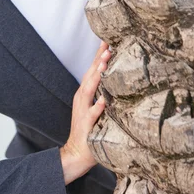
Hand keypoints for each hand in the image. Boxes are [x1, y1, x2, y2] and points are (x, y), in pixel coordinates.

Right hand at [59, 41, 110, 184]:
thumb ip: (103, 93)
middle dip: (99, 59)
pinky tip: (104, 99)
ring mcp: (83, 110)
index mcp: (85, 93)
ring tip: (106, 62)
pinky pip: (93, 113)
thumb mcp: (96, 108)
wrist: (76, 152)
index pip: (93, 70)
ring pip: (90, 88)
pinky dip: (98, 105)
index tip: (108, 40)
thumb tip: (118, 80)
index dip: (99, 55)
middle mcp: (82, 97)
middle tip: (108, 44)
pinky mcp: (86, 124)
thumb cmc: (89, 130)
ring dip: (98, 74)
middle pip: (90, 74)